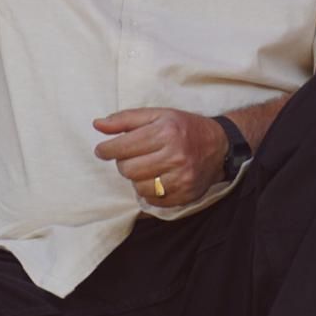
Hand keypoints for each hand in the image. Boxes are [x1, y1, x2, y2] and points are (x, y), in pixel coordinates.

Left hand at [93, 108, 227, 206]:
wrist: (219, 145)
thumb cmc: (183, 127)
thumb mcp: (157, 115)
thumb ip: (125, 119)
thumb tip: (97, 124)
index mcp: (165, 132)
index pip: (122, 147)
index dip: (107, 150)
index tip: (102, 150)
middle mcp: (175, 156)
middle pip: (127, 169)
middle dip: (124, 163)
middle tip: (131, 156)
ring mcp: (182, 178)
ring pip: (138, 187)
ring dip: (136, 178)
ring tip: (146, 167)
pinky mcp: (185, 194)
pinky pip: (153, 200)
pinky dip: (149, 190)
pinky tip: (157, 178)